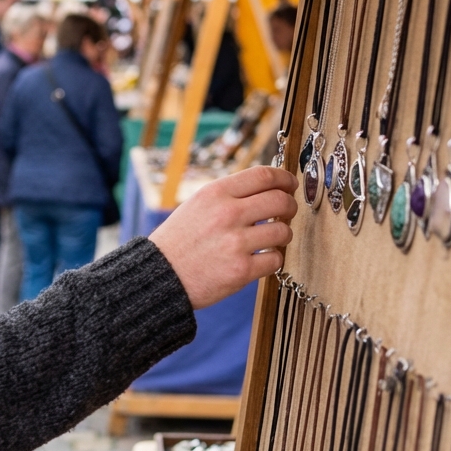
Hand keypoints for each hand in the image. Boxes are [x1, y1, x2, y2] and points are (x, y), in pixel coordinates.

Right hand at [149, 166, 297, 309]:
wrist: (160, 274)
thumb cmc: (180, 240)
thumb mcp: (198, 204)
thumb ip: (230, 195)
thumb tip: (268, 188)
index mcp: (215, 193)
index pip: (264, 175)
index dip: (285, 178)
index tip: (290, 184)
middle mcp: (227, 214)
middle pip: (280, 200)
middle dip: (290, 206)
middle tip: (287, 213)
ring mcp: (235, 243)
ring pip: (283, 231)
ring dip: (283, 235)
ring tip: (273, 238)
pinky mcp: (241, 270)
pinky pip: (275, 260)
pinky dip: (273, 259)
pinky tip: (262, 258)